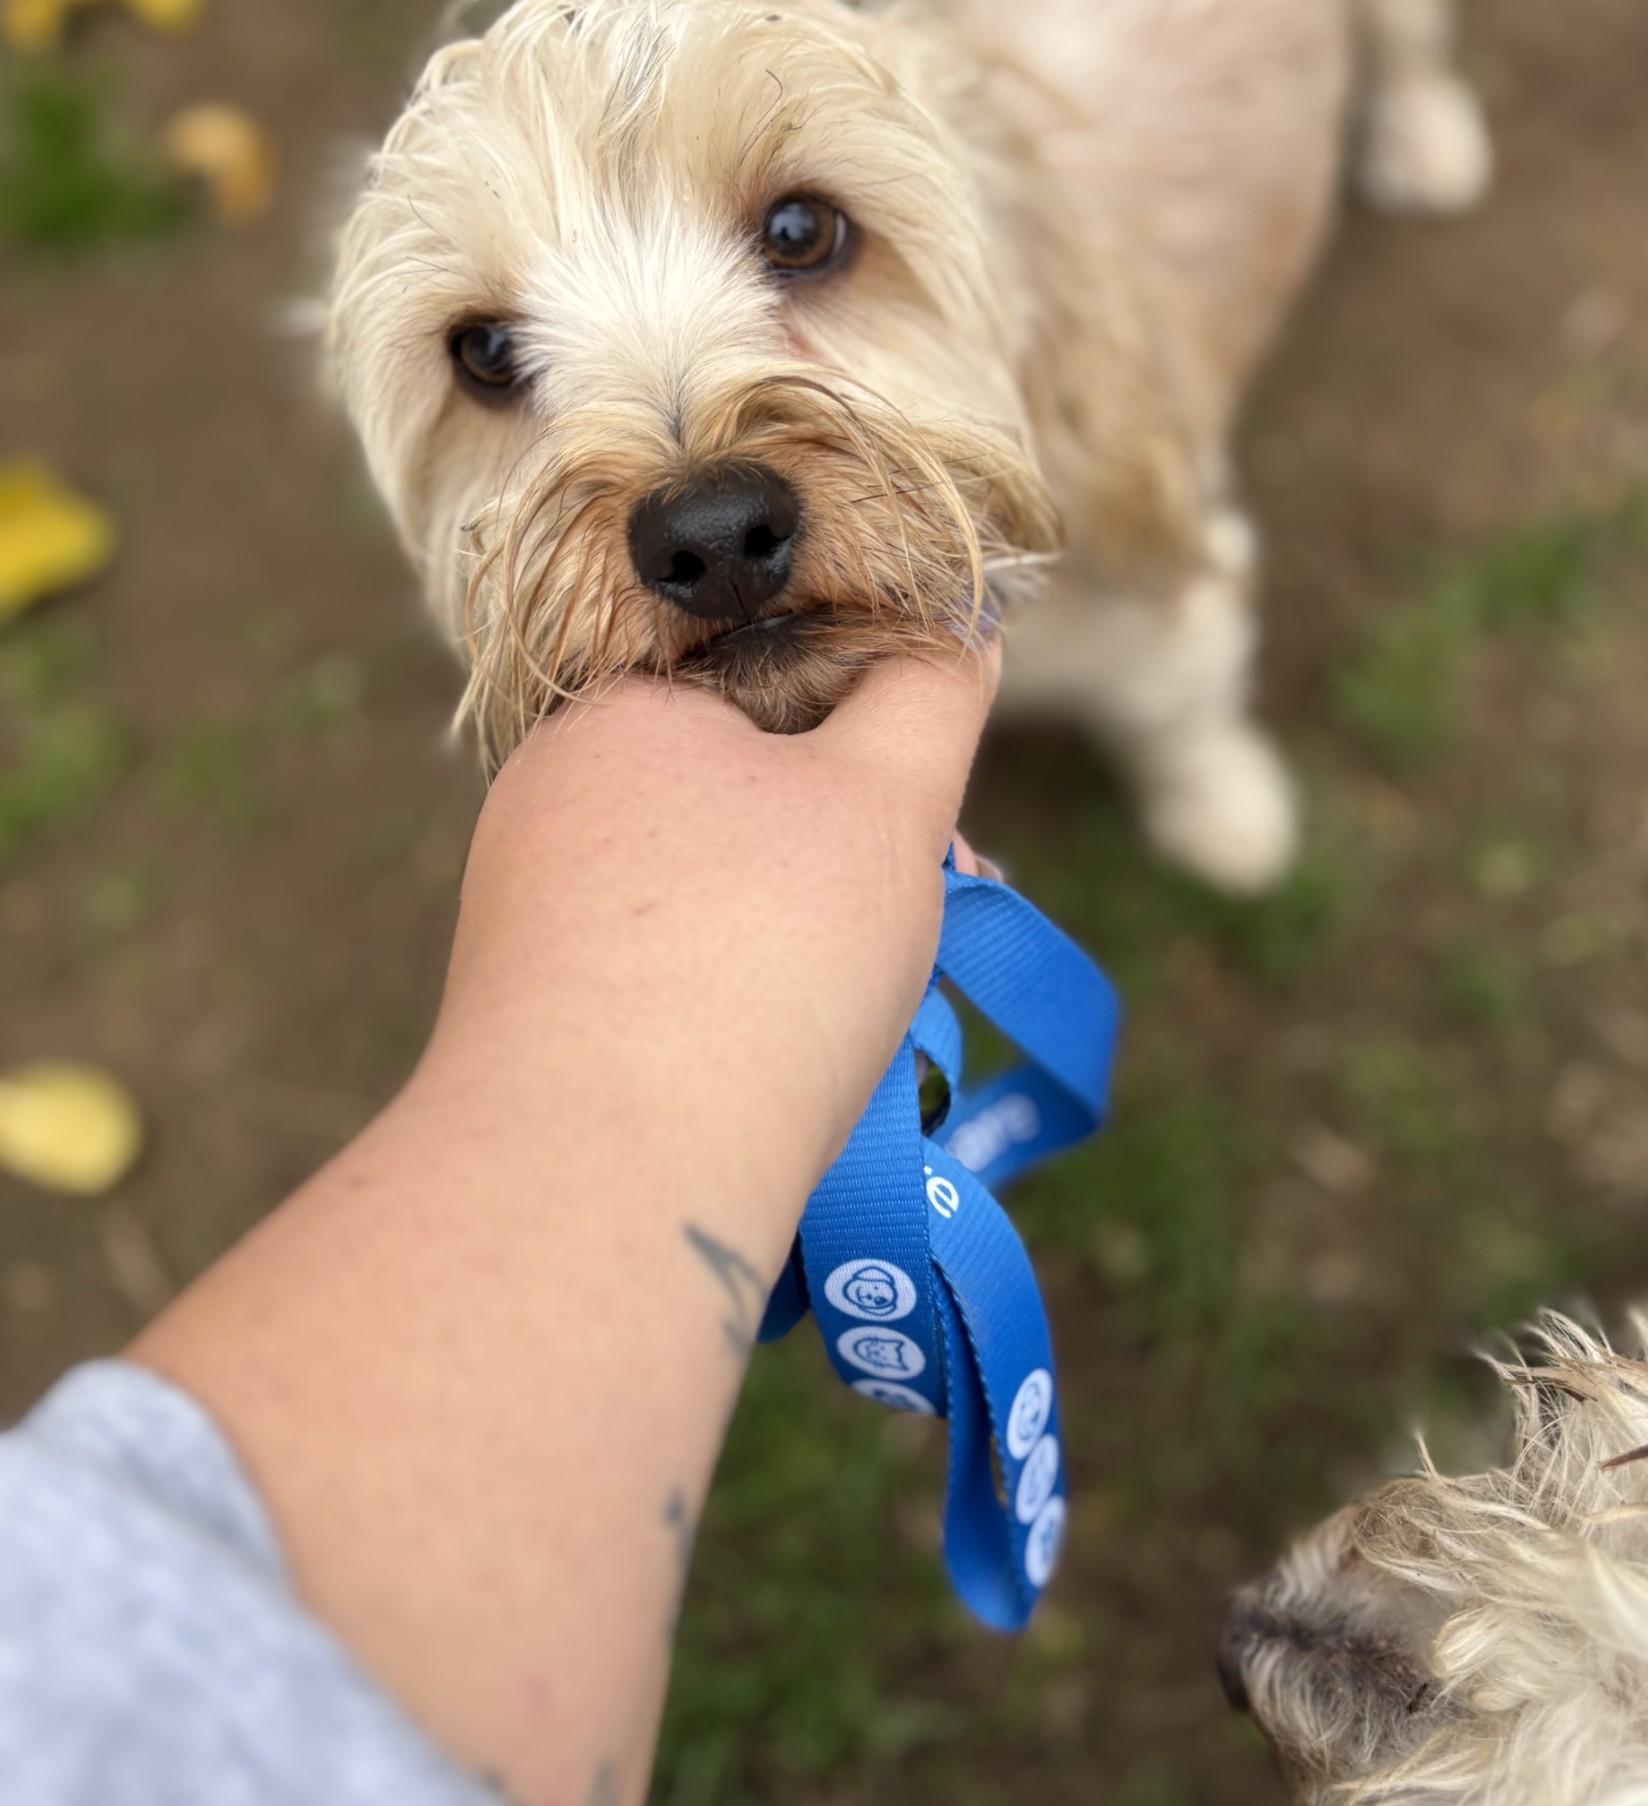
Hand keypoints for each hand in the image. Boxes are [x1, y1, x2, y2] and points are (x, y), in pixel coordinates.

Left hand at [435, 642, 1001, 1190]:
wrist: (605, 1178)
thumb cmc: (756, 962)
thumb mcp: (883, 802)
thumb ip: (931, 696)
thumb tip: (962, 627)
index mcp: (617, 713)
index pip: (773, 682)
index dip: (877, 747)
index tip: (941, 828)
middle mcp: (549, 802)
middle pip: (743, 796)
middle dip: (853, 853)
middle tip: (939, 916)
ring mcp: (527, 915)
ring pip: (711, 893)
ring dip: (809, 934)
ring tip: (876, 1009)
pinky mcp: (531, 1020)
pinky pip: (662, 977)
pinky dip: (738, 1001)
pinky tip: (793, 1060)